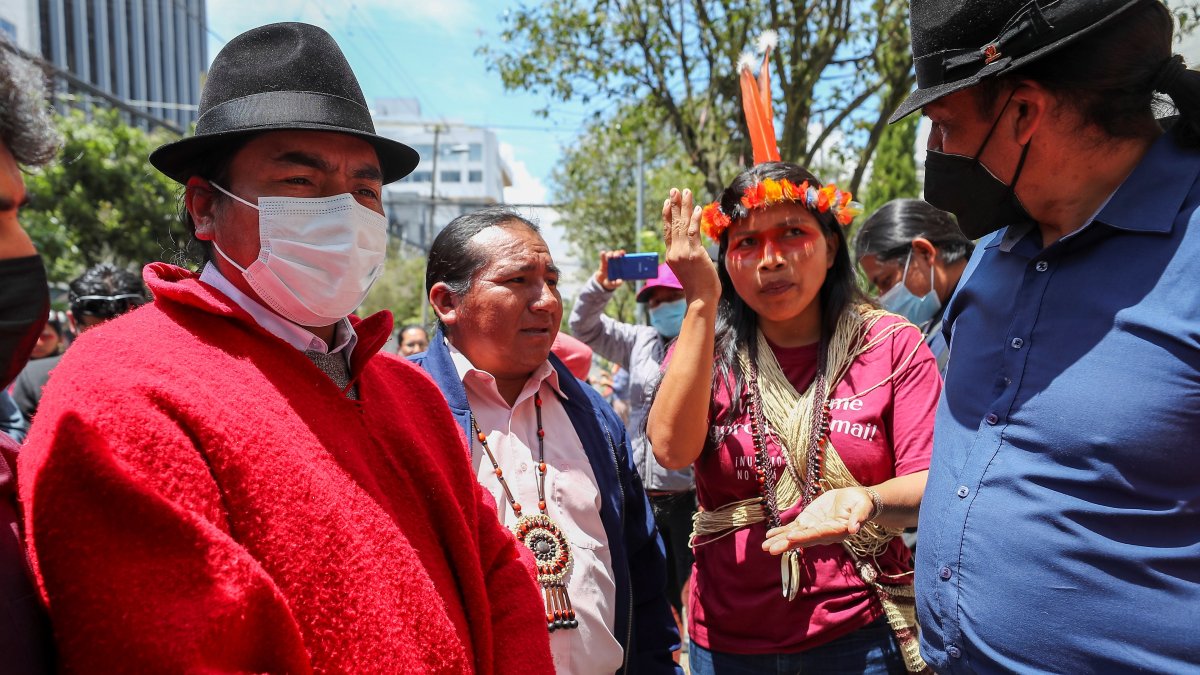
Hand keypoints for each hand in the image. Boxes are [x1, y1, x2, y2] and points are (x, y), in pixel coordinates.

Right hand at [595, 250, 625, 291]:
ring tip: (609, 256)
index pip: (624, 258)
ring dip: (611, 254)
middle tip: (617, 256)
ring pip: (611, 254)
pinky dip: (603, 255)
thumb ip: (617, 283)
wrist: (602, 282)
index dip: (624, 255)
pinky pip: (603, 257)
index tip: (623, 254)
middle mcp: (616, 262)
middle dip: (617, 253)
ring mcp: (609, 261)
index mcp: (621, 266)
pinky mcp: (603, 262)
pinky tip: (603, 253)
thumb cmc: (611, 282)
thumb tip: (620, 281)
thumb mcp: (614, 284)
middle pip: (618, 254)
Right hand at [661, 188, 719, 302]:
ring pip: (682, 224)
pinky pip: (693, 231)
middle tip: (674, 190)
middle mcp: (674, 252)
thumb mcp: (689, 269)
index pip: (668, 232)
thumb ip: (688, 256)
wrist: (701, 298)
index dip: (668, 216)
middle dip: (675, 205)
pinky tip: (696, 208)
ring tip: (685, 192)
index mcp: (671, 255)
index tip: (668, 203)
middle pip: (674, 224)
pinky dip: (694, 219)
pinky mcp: (694, 253)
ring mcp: (683, 252)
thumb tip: (694, 249)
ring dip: (684, 206)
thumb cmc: (699, 287)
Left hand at [761, 487, 873, 554]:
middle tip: (771, 549)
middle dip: (786, 544)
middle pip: (803, 539)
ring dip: (780, 540)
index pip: (818, 534)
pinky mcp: (809, 522)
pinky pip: (793, 528)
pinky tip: (769, 536)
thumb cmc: (861, 504)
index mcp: (836, 531)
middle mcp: (823, 533)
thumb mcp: (862, 508)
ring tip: (765, 546)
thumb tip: (854, 529)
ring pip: (795, 536)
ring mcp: (814, 528)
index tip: (790, 537)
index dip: (804, 536)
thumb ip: (858, 518)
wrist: (857, 501)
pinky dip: (781, 532)